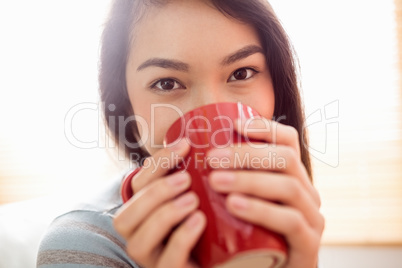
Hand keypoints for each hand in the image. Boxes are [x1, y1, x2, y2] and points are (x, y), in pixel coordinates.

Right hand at [114, 139, 206, 267]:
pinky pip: (167, 262)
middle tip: (185, 179)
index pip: (137, 186)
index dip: (157, 164)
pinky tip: (199, 220)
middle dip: (154, 194)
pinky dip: (181, 238)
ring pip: (137, 243)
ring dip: (163, 215)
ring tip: (192, 200)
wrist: (224, 259)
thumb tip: (194, 141)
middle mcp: (140, 237)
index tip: (184, 145)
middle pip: (125, 218)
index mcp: (144, 213)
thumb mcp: (197, 194)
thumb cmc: (207, 222)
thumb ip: (189, 174)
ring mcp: (153, 259)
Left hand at [207, 117, 324, 267]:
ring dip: (249, 179)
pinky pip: (290, 221)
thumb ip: (231, 176)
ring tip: (215, 180)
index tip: (233, 124)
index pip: (288, 140)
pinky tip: (235, 205)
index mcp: (293, 176)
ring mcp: (312, 218)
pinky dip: (261, 210)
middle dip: (246, 154)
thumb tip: (197, 148)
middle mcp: (307, 192)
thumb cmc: (248, 233)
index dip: (264, 127)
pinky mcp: (309, 245)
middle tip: (211, 158)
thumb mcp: (240, 199)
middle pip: (285, 159)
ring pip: (287, 187)